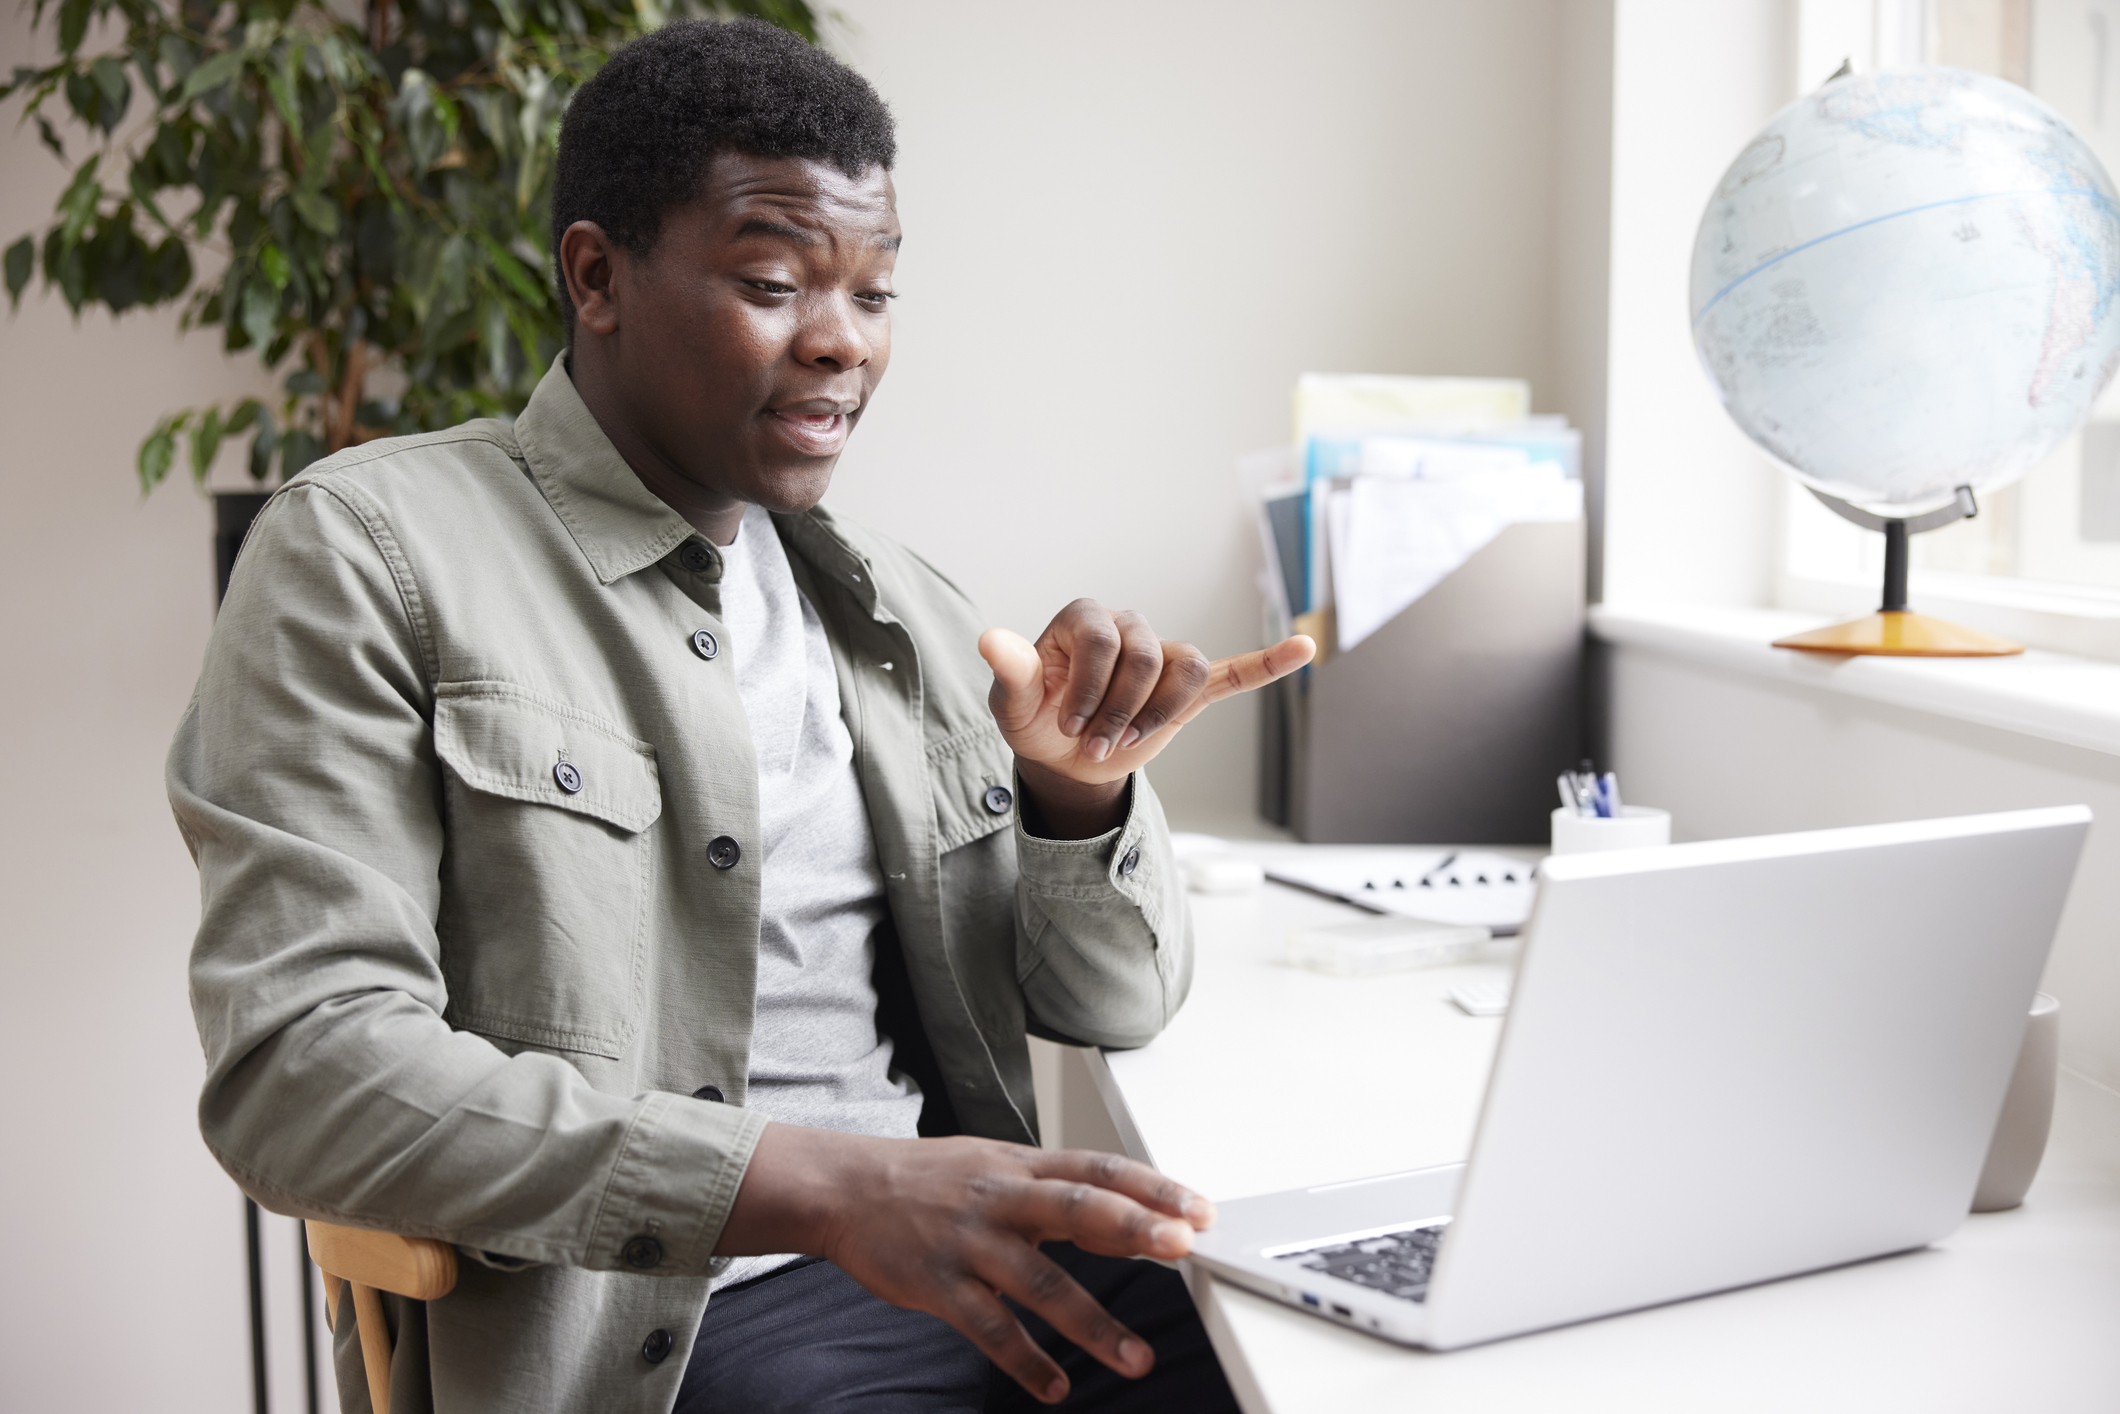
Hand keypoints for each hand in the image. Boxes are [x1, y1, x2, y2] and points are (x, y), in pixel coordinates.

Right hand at [719, 1124, 1216, 1403]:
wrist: (845, 1189)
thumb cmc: (929, 1181)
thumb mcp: (996, 1169)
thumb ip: (1059, 1195)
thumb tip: (1132, 1223)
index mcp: (1021, 1166)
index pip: (1097, 1169)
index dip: (1150, 1187)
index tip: (1199, 1209)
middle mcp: (1001, 1197)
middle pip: (1076, 1208)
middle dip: (1133, 1227)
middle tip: (1183, 1248)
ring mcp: (970, 1241)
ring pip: (1039, 1281)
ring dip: (1092, 1323)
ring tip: (1136, 1359)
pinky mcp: (938, 1283)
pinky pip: (988, 1327)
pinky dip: (1025, 1359)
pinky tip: (1055, 1387)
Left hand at [980, 600, 1314, 789]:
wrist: (1063, 757)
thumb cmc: (1036, 720)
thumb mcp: (1012, 703)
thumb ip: (1010, 671)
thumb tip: (990, 639)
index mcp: (1085, 619)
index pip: (1103, 638)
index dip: (1088, 688)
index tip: (1069, 728)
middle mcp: (1128, 626)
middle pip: (1146, 656)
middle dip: (1120, 710)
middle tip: (1094, 746)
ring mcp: (1161, 657)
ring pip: (1186, 667)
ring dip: (1158, 712)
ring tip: (1129, 741)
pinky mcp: (1188, 689)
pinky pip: (1233, 671)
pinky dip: (1268, 662)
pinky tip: (1303, 648)